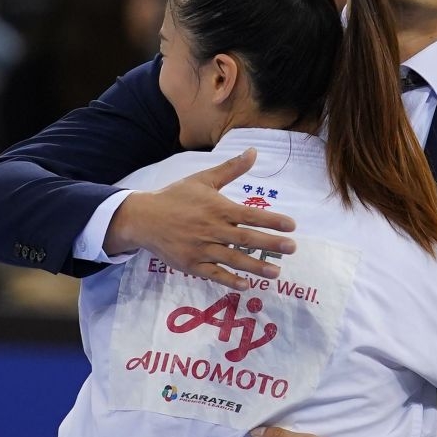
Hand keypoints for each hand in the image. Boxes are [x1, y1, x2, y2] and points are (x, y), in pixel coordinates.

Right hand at [102, 148, 296, 288]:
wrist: (144, 218)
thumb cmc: (175, 197)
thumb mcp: (202, 179)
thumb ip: (231, 169)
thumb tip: (254, 151)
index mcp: (217, 208)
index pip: (250, 215)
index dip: (272, 220)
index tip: (292, 225)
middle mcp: (212, 229)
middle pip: (246, 239)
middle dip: (271, 244)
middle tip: (292, 248)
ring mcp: (202, 249)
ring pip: (233, 259)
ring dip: (256, 267)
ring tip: (276, 272)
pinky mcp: (192, 264)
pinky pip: (214, 274)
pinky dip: (230, 280)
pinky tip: (246, 285)